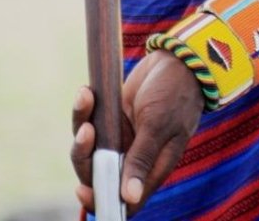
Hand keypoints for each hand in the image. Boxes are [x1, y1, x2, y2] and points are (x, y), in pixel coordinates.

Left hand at [72, 51, 204, 213]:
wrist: (177, 59)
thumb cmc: (175, 92)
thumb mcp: (158, 125)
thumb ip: (142, 159)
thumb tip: (130, 198)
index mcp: (151, 168)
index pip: (123, 200)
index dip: (101, 199)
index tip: (83, 189)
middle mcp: (133, 157)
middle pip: (97, 173)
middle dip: (85, 155)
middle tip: (87, 131)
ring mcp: (121, 137)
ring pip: (89, 147)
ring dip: (81, 126)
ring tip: (86, 98)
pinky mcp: (112, 118)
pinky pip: (89, 121)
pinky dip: (84, 109)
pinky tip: (87, 92)